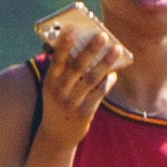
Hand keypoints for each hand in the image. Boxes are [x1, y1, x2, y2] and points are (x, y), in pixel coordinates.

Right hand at [37, 7, 131, 123]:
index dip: (64, 46)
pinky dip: (107, 82)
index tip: (72, 31)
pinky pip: (99, 93)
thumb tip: (81, 47)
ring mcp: (72, 103)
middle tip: (103, 35)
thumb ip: (63, 70)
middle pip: (77, 67)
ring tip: (116, 49)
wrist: (55, 136)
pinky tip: (114, 74)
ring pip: (92, 78)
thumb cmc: (57, 103)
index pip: (57, 61)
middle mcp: (60, 92)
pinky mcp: (84, 113)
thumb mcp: (53, 88)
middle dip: (91, 50)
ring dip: (105, 62)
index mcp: (50, 82)